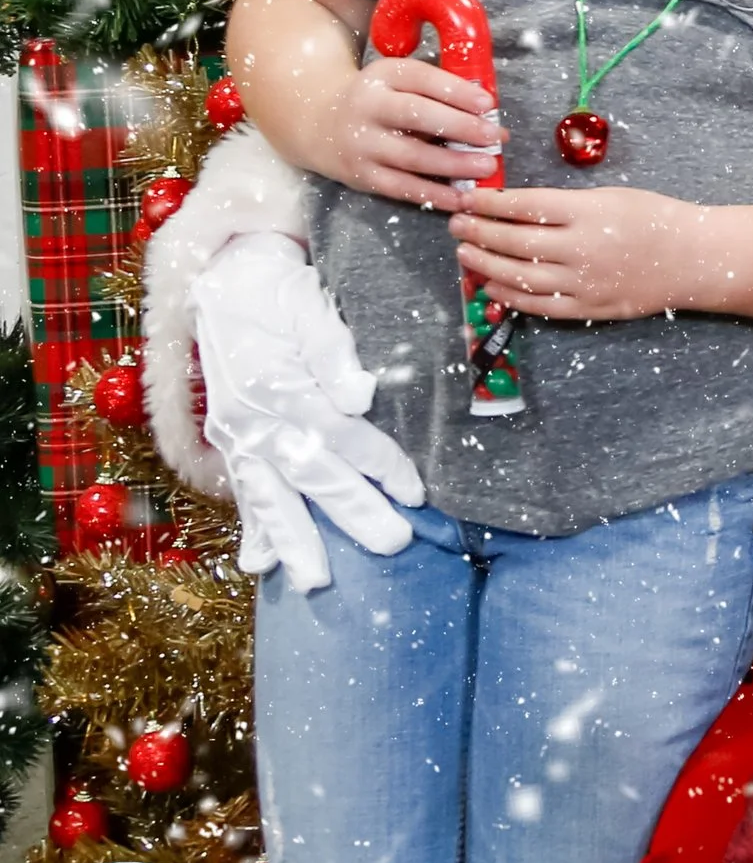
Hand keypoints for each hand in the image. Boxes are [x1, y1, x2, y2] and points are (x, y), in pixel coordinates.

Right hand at [195, 232, 426, 590]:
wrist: (225, 280)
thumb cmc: (279, 291)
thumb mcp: (307, 302)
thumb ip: (333, 348)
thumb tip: (361, 395)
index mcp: (277, 384)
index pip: (339, 434)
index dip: (379, 463)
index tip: (417, 491)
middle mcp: (251, 417)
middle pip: (309, 473)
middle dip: (352, 512)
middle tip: (394, 545)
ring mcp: (235, 433)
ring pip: (268, 494)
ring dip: (293, 540)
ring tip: (315, 582)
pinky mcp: (228, 439)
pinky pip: (241, 490)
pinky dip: (251, 528)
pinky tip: (258, 565)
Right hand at [317, 54, 503, 213]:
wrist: (320, 123)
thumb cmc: (381, 99)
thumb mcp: (400, 80)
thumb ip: (438, 89)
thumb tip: (488, 111)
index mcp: (383, 75)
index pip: (422, 78)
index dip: (456, 91)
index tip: (488, 104)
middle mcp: (368, 107)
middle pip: (416, 115)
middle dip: (460, 127)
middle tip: (494, 137)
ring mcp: (362, 144)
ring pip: (411, 156)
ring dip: (454, 164)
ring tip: (487, 166)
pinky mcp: (362, 175)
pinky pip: (402, 187)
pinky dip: (435, 194)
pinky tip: (462, 197)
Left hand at [449, 186, 699, 320]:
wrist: (693, 259)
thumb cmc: (655, 218)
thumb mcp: (611, 196)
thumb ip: (564, 204)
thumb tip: (514, 207)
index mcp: (589, 213)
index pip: (525, 206)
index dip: (490, 203)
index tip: (468, 198)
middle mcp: (582, 249)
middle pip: (515, 241)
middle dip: (478, 232)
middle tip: (457, 224)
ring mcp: (584, 283)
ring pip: (519, 276)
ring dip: (485, 264)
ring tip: (465, 253)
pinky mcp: (588, 308)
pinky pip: (538, 305)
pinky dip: (509, 295)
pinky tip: (491, 285)